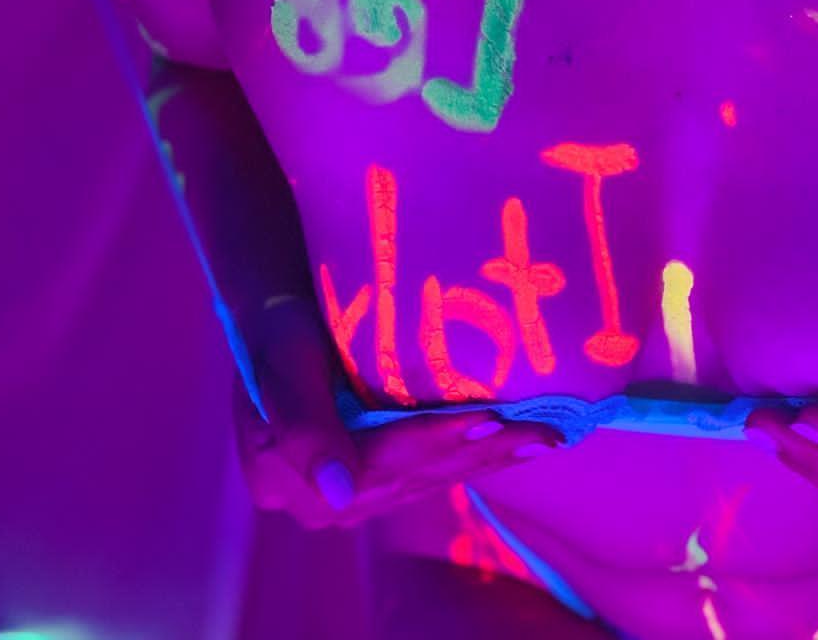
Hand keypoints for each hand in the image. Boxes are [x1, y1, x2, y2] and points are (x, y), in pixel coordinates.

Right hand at [233, 298, 560, 528]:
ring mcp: (349, 496)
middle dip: (480, 454)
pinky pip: (429, 472)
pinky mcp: (372, 479)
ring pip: (428, 479)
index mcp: (289, 479)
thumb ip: (303, 432)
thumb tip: (339, 495)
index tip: (491, 418)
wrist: (273, 317)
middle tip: (543, 434)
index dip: (437, 442)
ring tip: (543, 440)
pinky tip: (515, 447)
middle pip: (411, 478)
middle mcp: (323, 501)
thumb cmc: (277, 330)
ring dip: (488, 459)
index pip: (379, 465)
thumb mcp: (281, 370)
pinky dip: (473, 457)